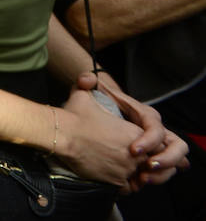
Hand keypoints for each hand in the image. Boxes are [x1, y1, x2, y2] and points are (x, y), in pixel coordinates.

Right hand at [56, 85, 147, 187]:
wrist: (61, 134)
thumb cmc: (73, 115)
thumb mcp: (83, 93)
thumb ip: (88, 83)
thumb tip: (88, 79)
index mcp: (135, 132)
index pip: (158, 144)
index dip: (152, 147)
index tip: (141, 147)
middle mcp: (135, 153)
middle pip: (153, 163)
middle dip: (147, 162)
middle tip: (138, 161)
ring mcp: (126, 168)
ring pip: (142, 178)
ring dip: (137, 175)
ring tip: (127, 170)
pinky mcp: (115, 181)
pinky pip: (129, 188)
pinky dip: (125, 185)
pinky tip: (116, 177)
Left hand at [76, 73, 190, 189]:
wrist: (95, 113)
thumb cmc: (96, 103)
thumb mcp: (89, 92)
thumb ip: (85, 82)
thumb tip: (87, 80)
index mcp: (144, 114)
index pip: (156, 128)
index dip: (149, 140)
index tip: (133, 150)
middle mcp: (154, 130)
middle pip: (177, 145)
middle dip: (167, 159)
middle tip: (147, 167)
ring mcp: (155, 144)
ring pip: (175, 160)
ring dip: (162, 173)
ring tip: (142, 179)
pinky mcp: (150, 156)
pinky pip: (163, 170)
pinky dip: (156, 178)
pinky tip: (138, 183)